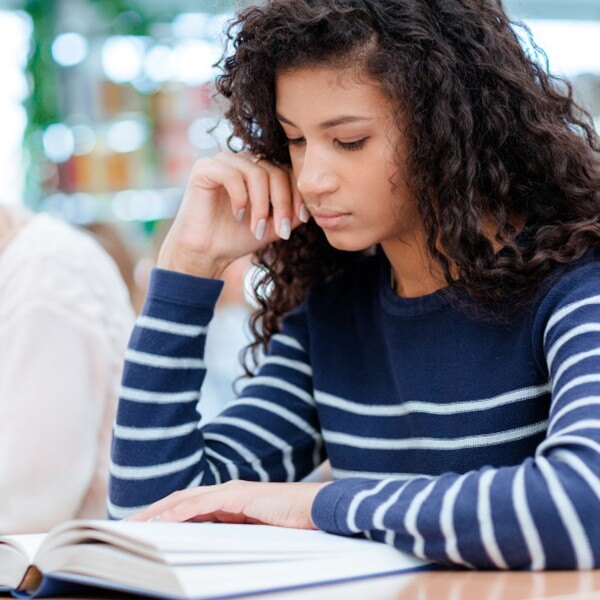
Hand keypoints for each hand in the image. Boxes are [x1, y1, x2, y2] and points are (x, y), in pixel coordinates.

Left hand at [127, 480, 330, 528]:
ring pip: (185, 500)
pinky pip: (203, 504)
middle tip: (127, 527)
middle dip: (152, 513)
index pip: (188, 508)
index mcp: (229, 504)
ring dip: (158, 511)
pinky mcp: (240, 496)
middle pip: (180, 501)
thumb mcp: (254, 536)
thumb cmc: (292, 526)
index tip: (142, 530)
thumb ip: (231, 537)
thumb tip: (204, 553)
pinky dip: (180, 511)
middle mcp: (226, 494)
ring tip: (135, 524)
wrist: (319, 512)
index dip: (163, 516)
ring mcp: (232, 492)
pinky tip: (163, 522)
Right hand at [158, 151, 308, 278]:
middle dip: (282, 203)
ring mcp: (223, 162)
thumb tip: (310, 204)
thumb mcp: (273, 225)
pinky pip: (233, 174)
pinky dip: (241, 198)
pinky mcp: (204, 168)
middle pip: (275, 171)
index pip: (286, 171)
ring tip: (257, 227)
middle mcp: (242, 161)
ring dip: (262, 204)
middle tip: (281, 230)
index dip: (296, 194)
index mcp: (259, 170)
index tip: (299, 220)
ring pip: (257, 172)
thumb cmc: (237, 238)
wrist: (207, 252)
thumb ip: (292, 212)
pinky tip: (238, 215)